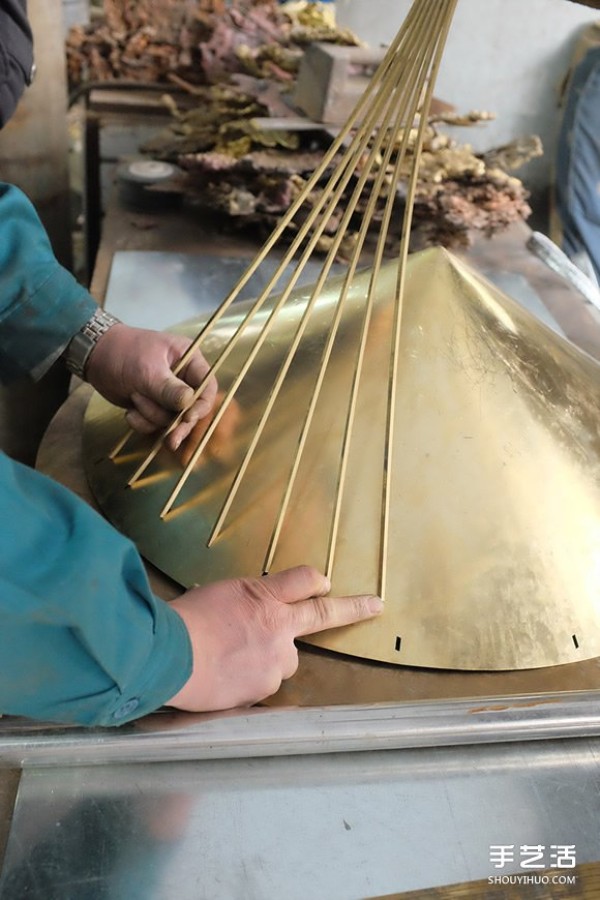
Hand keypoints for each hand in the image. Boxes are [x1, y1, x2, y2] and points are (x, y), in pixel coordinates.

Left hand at [85, 324, 217, 449]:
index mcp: (189, 360)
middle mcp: (182, 379)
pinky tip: (129, 410)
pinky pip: (154, 424)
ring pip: (170, 419)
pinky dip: (141, 421)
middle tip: (172, 441)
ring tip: (135, 397)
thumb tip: (189, 403)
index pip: (207, 386)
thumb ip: (169, 389)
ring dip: (151, 414)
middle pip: (191, 409)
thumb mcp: (147, 370)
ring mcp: (167, 395)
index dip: (202, 405)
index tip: (189, 418)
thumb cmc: (124, 353)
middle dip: (178, 423)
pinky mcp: (152, 407)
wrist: (95, 356)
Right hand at [166, 565, 383, 711]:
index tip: (327, 584)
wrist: (168, 655)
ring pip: (283, 660)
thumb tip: (251, 612)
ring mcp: (276, 659)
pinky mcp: (265, 688)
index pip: (303, 581)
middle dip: (353, 608)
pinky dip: (248, 681)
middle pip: (321, 614)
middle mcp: (279, 626)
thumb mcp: (217, 595)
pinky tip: (222, 678)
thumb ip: (246, 603)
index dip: (316, 581)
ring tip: (229, 659)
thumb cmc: (183, 621)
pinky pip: (263, 684)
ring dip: (267, 658)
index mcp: (263, 596)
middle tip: (375, 606)